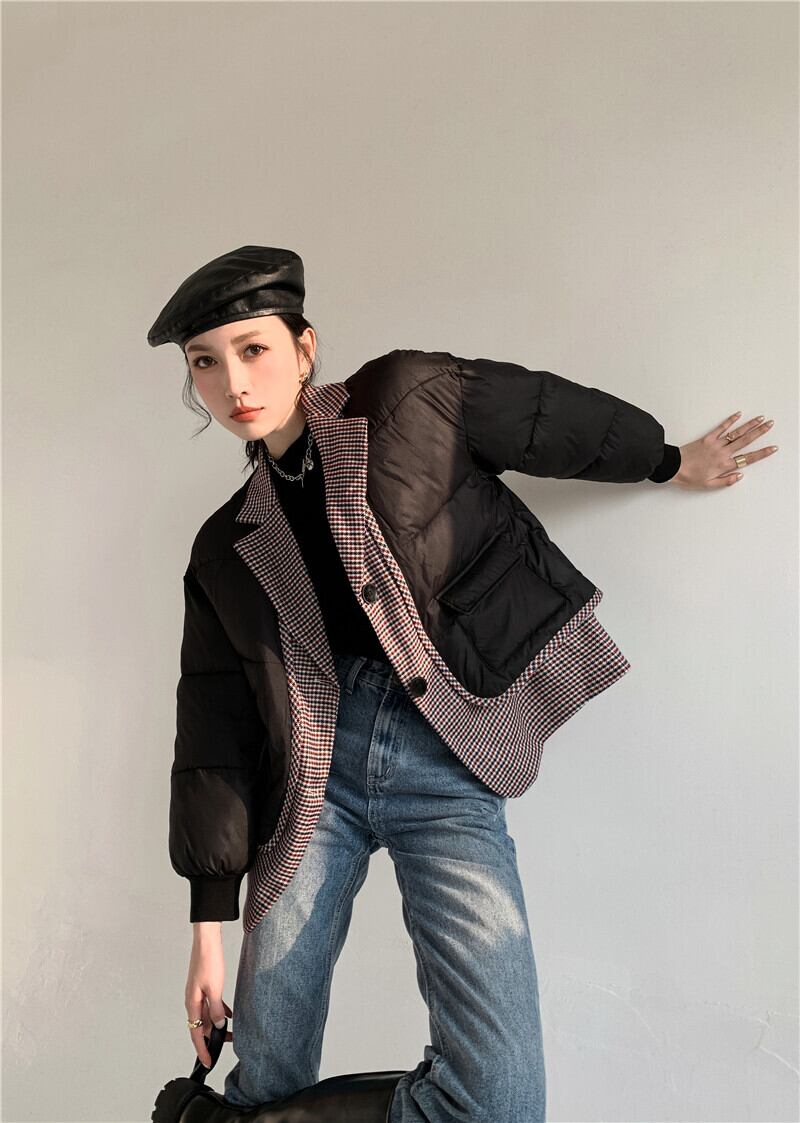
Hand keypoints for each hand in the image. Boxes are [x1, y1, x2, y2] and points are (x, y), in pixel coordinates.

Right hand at [185, 923, 233, 1067]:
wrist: (206, 941)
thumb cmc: (208, 961)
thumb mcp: (215, 989)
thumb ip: (215, 1009)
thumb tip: (217, 1025)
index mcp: (192, 1003)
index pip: (195, 1033)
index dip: (201, 1049)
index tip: (207, 1062)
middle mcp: (192, 1000)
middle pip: (200, 1026)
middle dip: (211, 1038)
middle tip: (226, 1044)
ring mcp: (197, 993)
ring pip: (206, 1015)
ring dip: (216, 1024)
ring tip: (229, 1032)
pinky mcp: (203, 986)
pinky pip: (210, 1004)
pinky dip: (218, 1011)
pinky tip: (228, 1014)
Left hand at [670, 411, 777, 489]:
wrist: (673, 467)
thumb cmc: (689, 477)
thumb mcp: (708, 485)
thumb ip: (725, 481)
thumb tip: (739, 475)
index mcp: (724, 465)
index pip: (748, 458)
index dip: (762, 453)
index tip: (773, 448)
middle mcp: (722, 453)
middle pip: (746, 441)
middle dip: (760, 432)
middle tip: (771, 425)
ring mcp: (715, 444)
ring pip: (736, 433)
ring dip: (749, 425)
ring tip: (760, 418)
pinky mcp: (707, 438)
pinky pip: (720, 428)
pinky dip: (730, 421)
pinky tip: (738, 414)